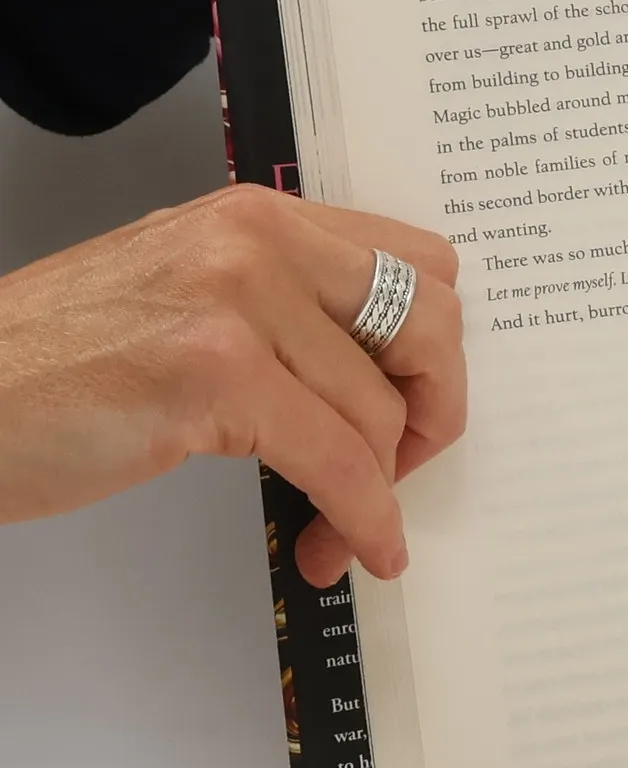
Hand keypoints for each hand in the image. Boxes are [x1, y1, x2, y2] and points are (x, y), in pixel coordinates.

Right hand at [0, 184, 465, 588]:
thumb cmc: (52, 365)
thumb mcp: (184, 297)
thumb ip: (280, 309)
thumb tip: (381, 377)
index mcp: (258, 217)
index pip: (417, 261)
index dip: (433, 348)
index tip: (410, 409)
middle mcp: (257, 240)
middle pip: (432, 321)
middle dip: (434, 410)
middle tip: (400, 469)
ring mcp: (236, 300)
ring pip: (382, 408)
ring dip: (379, 490)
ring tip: (338, 532)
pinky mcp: (212, 374)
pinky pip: (340, 462)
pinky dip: (362, 518)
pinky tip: (350, 550)